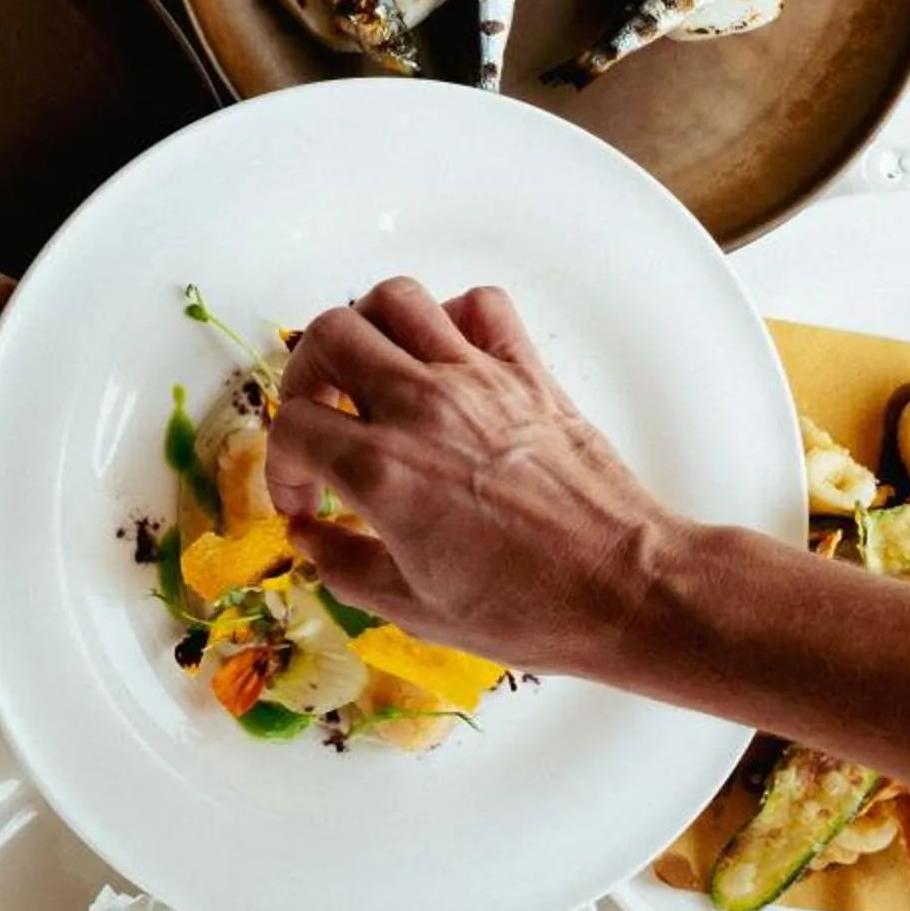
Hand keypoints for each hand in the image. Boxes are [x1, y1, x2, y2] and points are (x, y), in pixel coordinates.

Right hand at [261, 276, 686, 675]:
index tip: (304, 497)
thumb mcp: (417, 610)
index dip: (282, 466)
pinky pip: (480, 305)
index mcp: (384, 471)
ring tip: (373, 373)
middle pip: (328, 335)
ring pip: (396, 299)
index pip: (294, 427)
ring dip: (369, 329)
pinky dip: (453, 318)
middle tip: (321, 416)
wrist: (627, 588)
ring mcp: (476, 379)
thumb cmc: (531, 609)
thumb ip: (346, 566)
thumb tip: (310, 537)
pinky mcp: (527, 371)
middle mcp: (421, 408)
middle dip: (306, 374)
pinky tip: (447, 361)